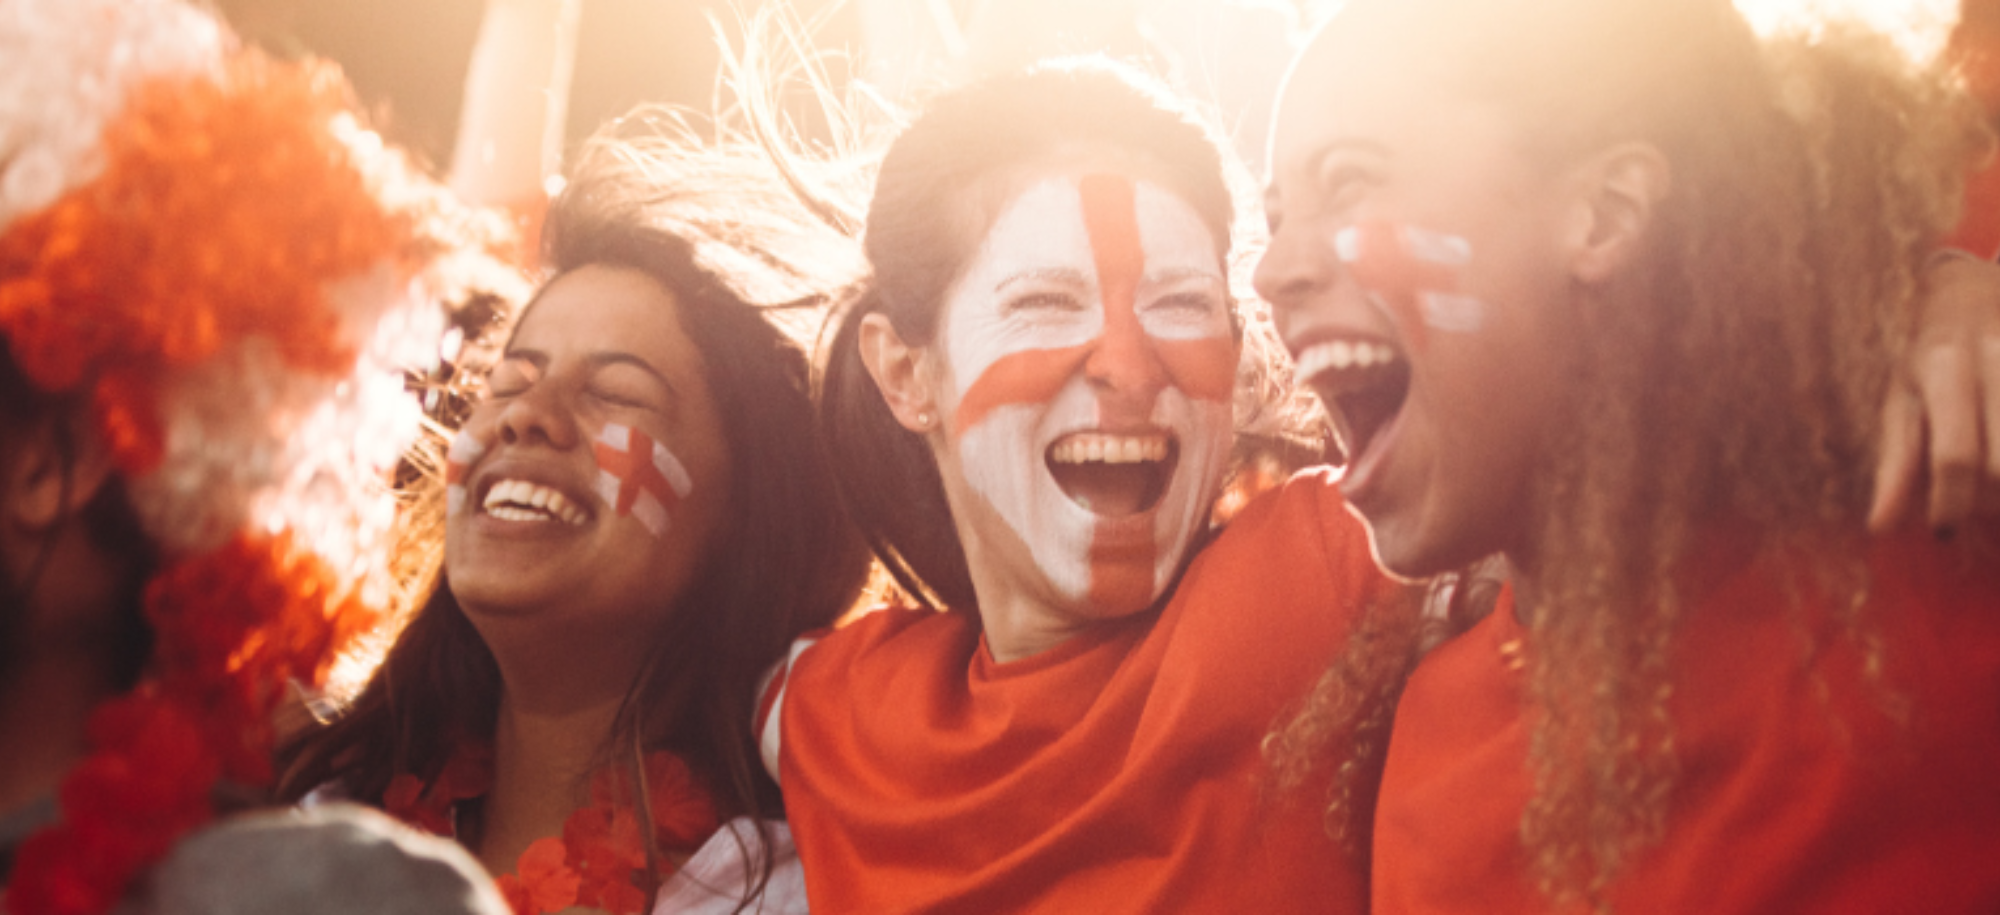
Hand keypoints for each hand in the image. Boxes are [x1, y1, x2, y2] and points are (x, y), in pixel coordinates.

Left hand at [1870, 251, 1999, 534]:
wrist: (1973, 290)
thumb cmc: (1927, 357)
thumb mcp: (1900, 400)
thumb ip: (1895, 463)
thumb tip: (1880, 528)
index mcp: (1942, 369)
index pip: (1953, 455)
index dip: (1951, 504)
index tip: (1944, 532)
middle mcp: (1995, 359)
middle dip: (1993, 503)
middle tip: (1980, 513)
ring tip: (1995, 495)